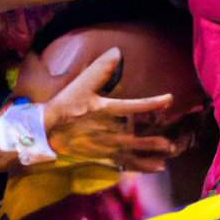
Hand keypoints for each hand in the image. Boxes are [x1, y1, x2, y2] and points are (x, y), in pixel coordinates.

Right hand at [42, 48, 177, 171]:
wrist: (47, 129)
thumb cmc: (66, 105)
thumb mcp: (81, 84)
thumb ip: (100, 68)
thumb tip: (117, 51)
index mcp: (106, 111)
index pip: (134, 106)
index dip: (153, 103)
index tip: (169, 99)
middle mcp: (109, 132)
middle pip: (137, 139)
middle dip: (155, 142)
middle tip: (171, 144)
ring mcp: (106, 146)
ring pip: (133, 153)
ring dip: (151, 155)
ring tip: (168, 155)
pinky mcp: (103, 155)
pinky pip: (125, 163)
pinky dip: (142, 166)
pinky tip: (156, 168)